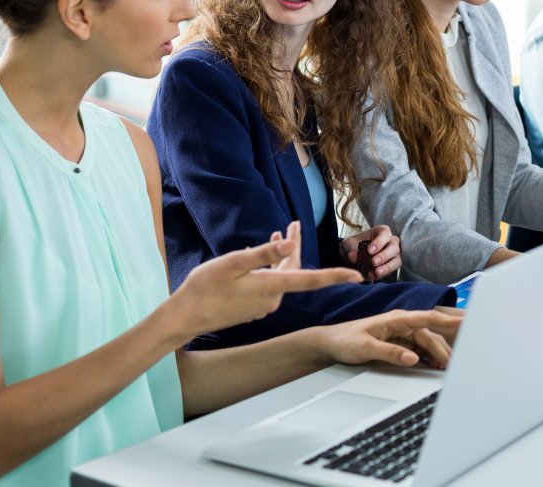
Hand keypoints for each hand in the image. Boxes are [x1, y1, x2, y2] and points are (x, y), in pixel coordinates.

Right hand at [168, 222, 360, 341]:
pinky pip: (268, 284)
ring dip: (280, 257)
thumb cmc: (205, 288)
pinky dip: (267, 269)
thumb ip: (263, 254)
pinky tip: (255, 256)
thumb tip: (289, 246)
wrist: (184, 318)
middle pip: (293, 270)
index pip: (311, 280)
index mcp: (271, 287)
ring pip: (280, 277)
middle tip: (294, 224)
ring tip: (278, 234)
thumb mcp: (233, 263)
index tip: (358, 276)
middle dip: (295, 247)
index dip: (336, 276)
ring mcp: (262, 306)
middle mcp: (272, 299)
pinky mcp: (253, 308)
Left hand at [320, 310, 461, 369]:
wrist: (330, 344)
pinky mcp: (398, 345)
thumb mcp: (365, 348)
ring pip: (426, 344)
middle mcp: (401, 325)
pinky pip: (419, 351)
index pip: (427, 318)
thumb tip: (413, 359)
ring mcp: (401, 335)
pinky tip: (435, 367)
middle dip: (444, 349)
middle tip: (455, 365)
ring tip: (448, 369)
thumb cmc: (344, 340)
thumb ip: (389, 352)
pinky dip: (428, 359)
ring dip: (438, 355)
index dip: (447, 321)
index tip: (465, 322)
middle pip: (430, 336)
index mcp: (395, 319)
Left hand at [341, 225, 400, 279]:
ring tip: (376, 272)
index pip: (384, 234)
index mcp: (382, 232)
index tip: (369, 250)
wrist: (353, 257)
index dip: (379, 242)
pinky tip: (373, 276)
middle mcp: (391, 242)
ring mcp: (393, 255)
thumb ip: (351, 248)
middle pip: (394, 247)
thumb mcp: (349, 244)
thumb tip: (353, 256)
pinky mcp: (392, 267)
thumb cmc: (354, 246)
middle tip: (374, 262)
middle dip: (384, 255)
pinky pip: (392, 271)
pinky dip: (383, 274)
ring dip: (387, 267)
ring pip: (397, 260)